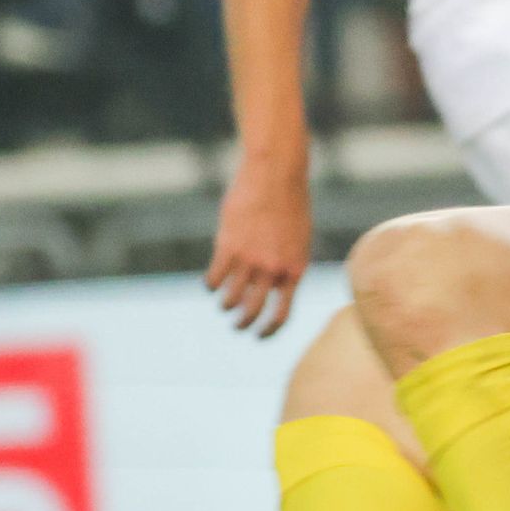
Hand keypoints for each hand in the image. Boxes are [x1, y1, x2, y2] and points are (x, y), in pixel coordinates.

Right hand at [205, 145, 314, 337]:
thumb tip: (273, 290)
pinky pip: (214, 279)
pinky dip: (210, 286)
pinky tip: (210, 284)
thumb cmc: (291, 204)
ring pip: (230, 299)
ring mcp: (250, 260)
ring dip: (225, 305)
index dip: (268, 331)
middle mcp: (273, 270)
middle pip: (252, 312)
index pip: (282, 315)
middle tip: (237, 326)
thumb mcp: (299, 239)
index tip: (259, 336)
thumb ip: (286, 266)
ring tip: (224, 303)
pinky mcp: (227, 247)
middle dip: (242, 324)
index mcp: (295, 270)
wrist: (276, 174)